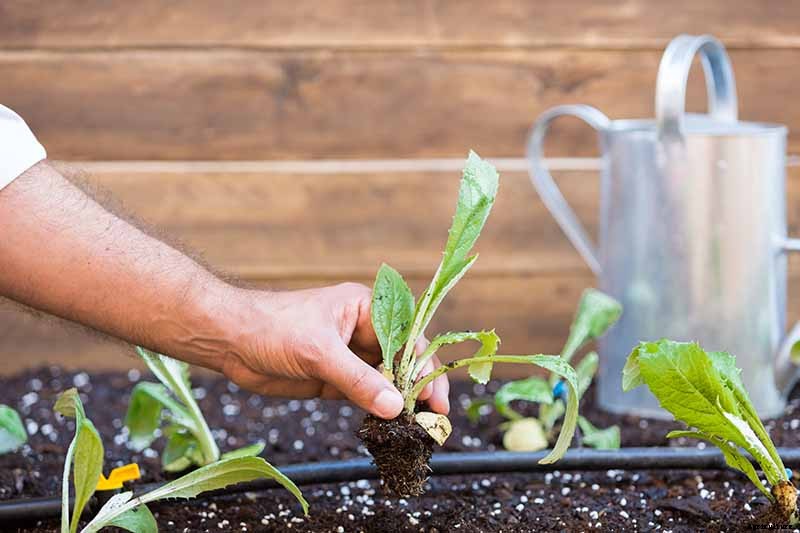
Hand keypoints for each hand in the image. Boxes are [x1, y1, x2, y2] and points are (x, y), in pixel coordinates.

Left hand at [217, 282, 449, 418]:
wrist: (229, 340)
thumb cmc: (272, 327)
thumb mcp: (318, 352)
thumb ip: (357, 380)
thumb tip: (395, 407)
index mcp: (365, 309)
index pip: (408, 336)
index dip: (424, 366)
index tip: (435, 397)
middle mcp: (362, 331)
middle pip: (402, 360)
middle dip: (418, 387)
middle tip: (434, 418)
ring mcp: (349, 356)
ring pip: (385, 380)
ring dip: (399, 402)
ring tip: (416, 427)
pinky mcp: (334, 379)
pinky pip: (364, 395)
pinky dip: (377, 411)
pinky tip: (389, 426)